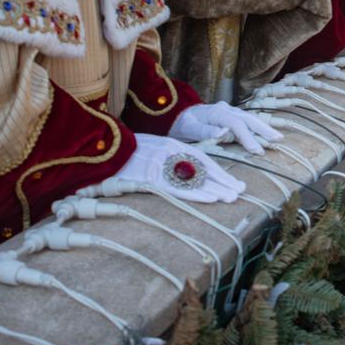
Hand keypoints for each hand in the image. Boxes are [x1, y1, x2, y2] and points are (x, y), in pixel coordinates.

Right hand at [117, 133, 248, 201]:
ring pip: (193, 179)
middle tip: (240, 192)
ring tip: (231, 198)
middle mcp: (170, 154)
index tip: (235, 183)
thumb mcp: (154, 150)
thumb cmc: (128, 152)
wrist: (104, 150)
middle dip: (222, 182)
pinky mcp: (150, 177)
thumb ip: (172, 159)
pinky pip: (176, 187)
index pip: (202, 160)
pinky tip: (209, 198)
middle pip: (202, 169)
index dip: (220, 173)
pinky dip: (194, 193)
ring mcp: (161, 165)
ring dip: (214, 189)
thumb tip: (192, 175)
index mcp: (172, 145)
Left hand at [170, 99, 282, 154]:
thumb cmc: (182, 124)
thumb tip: (223, 132)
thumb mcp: (189, 128)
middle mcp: (226, 109)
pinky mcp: (230, 116)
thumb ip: (205, 130)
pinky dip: (257, 127)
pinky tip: (266, 134)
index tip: (256, 151)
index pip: (236, 124)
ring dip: (263, 128)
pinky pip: (246, 121)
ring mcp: (229, 111)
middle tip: (278, 139)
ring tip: (277, 137)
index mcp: (217, 112)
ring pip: (250, 119)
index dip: (247, 137)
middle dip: (263, 129)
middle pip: (248, 118)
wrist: (177, 115)